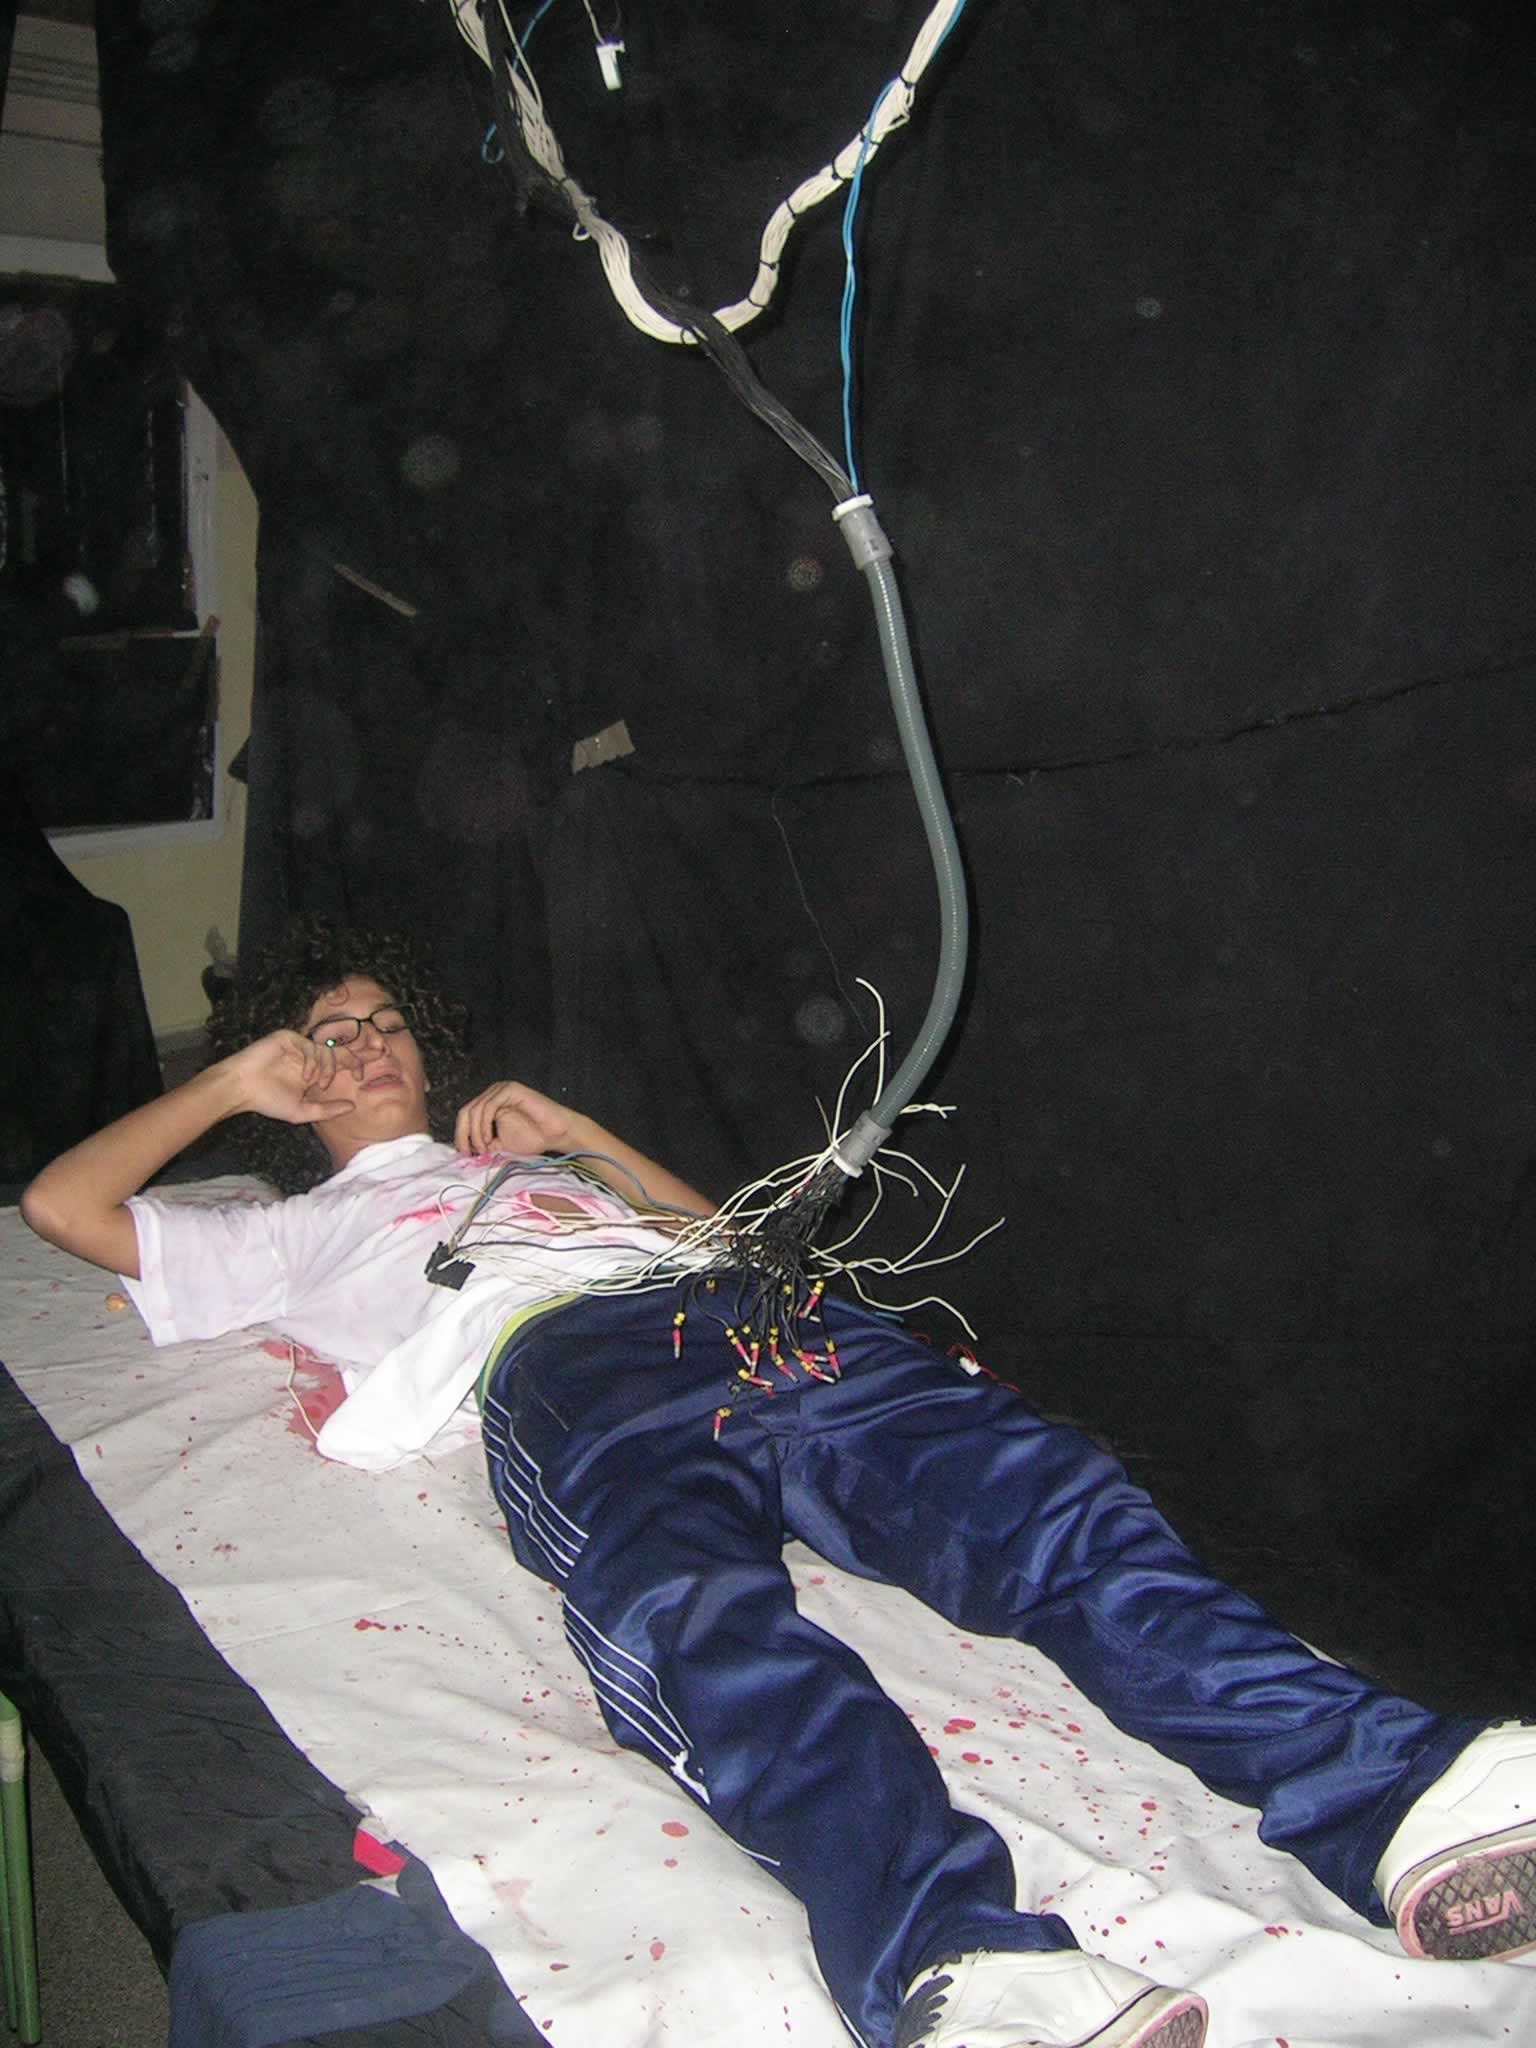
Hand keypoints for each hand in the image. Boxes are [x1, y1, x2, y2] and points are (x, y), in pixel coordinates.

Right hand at [222, 1030, 359, 1124]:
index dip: (357, 1063)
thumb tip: (352, 1107)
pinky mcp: (289, 1038)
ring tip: (315, 1083)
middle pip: (340, 1052)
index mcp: (314, 1071)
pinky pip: (310, 1046)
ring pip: (326, 1051)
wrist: (242, 1089)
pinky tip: (304, 1076)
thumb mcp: (302, 1111)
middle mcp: (309, 1057)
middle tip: (359, 1072)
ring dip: (326, 1069)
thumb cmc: (268, 1101)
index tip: (364, 1074)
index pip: (341, 1064)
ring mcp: (299, 1046)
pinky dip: (311, 1062)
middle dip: (355, 1059)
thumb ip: (327, 1110)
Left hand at [454, 1081, 582, 1157]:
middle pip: (466, 1111)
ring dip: (476, 1133)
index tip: (464, 1155)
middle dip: (464, 1135)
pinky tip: (490, 1139)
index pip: (465, 1116)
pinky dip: (485, 1125)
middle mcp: (492, 1093)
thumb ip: (482, 1145)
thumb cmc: (533, 1138)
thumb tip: (464, 1152)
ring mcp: (501, 1090)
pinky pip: (489, 1106)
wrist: (557, 1134)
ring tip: (484, 1149)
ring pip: (475, 1110)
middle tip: (471, 1153)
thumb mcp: (500, 1145)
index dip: (460, 1135)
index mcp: (488, 1103)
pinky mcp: (511, 1090)